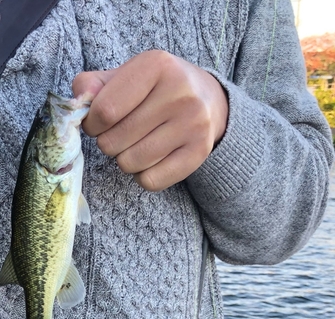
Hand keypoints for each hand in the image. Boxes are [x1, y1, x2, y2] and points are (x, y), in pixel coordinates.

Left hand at [73, 50, 228, 190]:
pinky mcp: (199, 153)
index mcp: (157, 66)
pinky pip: (151, 181)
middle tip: (120, 135)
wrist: (210, 101)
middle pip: (114, 141)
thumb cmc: (157, 89)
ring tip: (136, 145)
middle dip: (108, 143)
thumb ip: (93, 86)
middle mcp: (180, 94)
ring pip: (130, 164)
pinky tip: (151, 160)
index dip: (91, 125)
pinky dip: (142, 176)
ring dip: (124, 160)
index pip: (105, 111)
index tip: (97, 124)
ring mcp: (193, 125)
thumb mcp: (126, 76)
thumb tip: (78, 104)